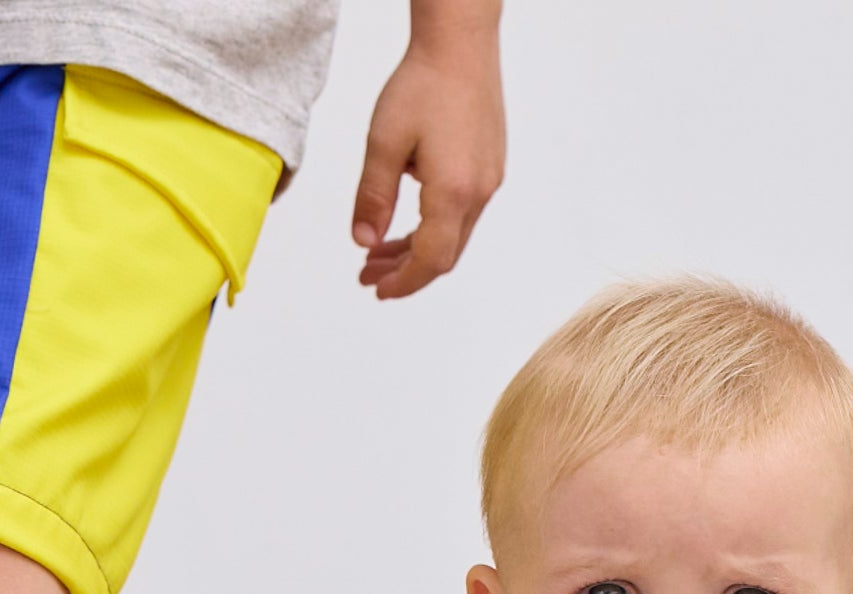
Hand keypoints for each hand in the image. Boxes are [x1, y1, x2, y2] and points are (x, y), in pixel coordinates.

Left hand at [352, 3, 505, 299]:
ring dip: (419, 250)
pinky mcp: (490, 170)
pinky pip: (463, 215)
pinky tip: (410, 219)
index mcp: (453, 192)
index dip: (403, 282)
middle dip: (407, 271)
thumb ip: (373, 196)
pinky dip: (434, 228)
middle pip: (445, 256)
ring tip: (381, 250)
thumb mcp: (383, 141)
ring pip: (454, 237)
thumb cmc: (424, 83)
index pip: (430, 260)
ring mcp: (489, 183)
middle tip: (369, 274)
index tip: (378, 290)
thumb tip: (362, 241)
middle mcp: (478, 194)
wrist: (461, 45)